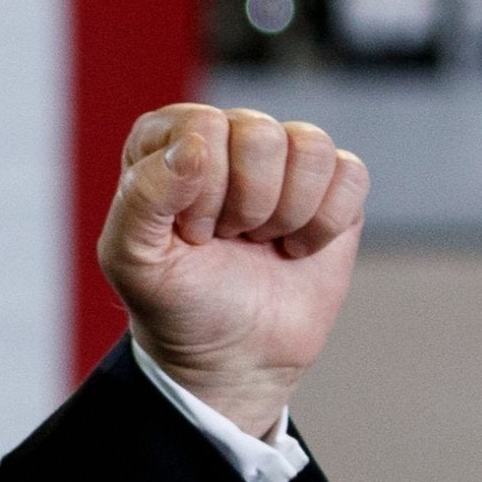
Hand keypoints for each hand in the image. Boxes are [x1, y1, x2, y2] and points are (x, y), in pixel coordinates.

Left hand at [96, 105, 368, 437]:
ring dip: (287, 213)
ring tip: (261, 241)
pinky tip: (297, 247)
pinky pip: (349, 173)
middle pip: (260, 134)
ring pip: (310, 147)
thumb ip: (143, 195)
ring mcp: (282, 158)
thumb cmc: (175, 301)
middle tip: (229, 238)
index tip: (193, 234)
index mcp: (167, 140)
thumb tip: (195, 146)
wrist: (232, 355)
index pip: (202, 127)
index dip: (203, 191)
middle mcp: (226, 135)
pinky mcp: (332, 186)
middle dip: (247, 205)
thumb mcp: (132, 258)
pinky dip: (325, 224)